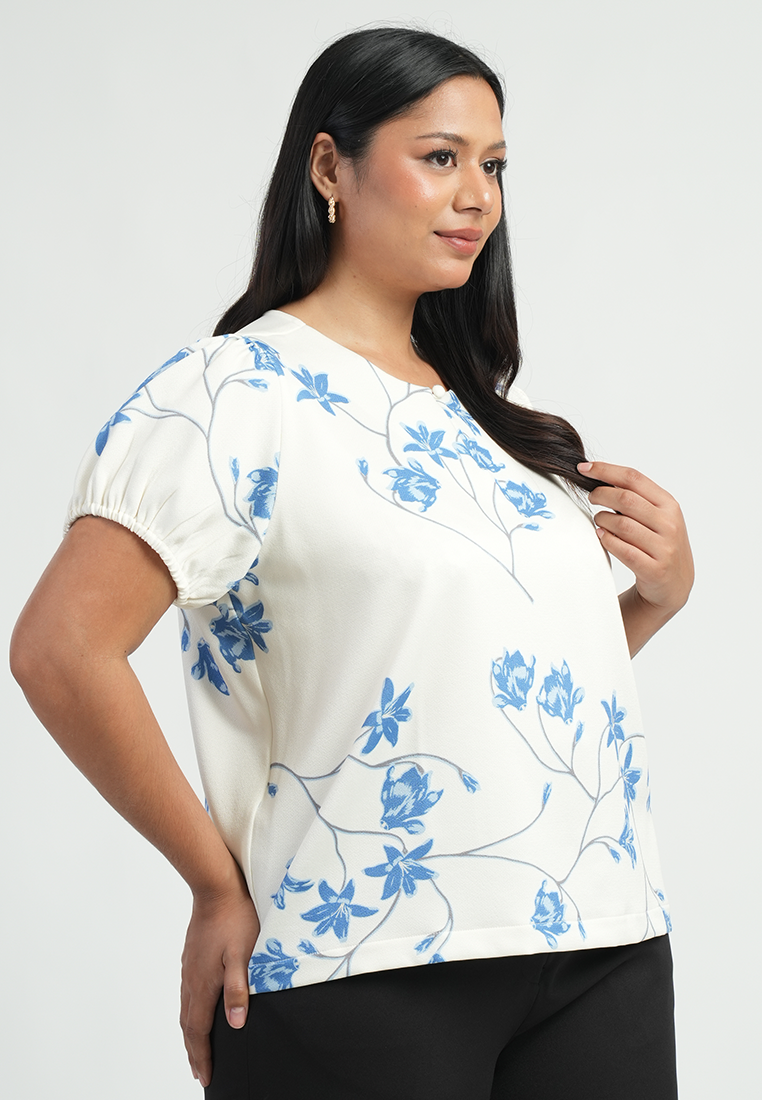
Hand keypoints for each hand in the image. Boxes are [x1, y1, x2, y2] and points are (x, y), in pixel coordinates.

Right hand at [180, 876, 259, 1088]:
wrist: (216, 887)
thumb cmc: (235, 918)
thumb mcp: (244, 955)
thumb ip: (238, 989)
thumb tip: (235, 1023)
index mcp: (203, 984)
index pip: (199, 1031)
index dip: (202, 1056)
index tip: (204, 1077)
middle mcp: (191, 980)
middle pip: (188, 1025)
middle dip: (193, 1051)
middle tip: (199, 1072)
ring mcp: (189, 968)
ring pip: (186, 1009)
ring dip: (191, 1033)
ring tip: (197, 1048)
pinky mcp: (191, 956)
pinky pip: (187, 993)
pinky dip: (190, 1011)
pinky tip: (198, 1008)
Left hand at [578, 461, 693, 649]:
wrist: (674, 584)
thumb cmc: (659, 544)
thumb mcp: (657, 517)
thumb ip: (636, 498)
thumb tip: (601, 477)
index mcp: (669, 505)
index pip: (634, 478)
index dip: (606, 470)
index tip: (585, 469)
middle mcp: (670, 523)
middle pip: (626, 499)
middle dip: (601, 494)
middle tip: (591, 497)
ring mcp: (664, 547)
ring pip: (621, 524)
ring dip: (602, 520)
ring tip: (599, 521)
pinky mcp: (654, 568)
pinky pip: (622, 549)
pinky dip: (607, 540)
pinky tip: (601, 536)